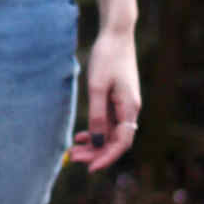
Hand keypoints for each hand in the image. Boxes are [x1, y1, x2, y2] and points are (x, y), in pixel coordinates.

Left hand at [67, 24, 139, 172]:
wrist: (116, 34)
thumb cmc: (107, 57)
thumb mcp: (97, 87)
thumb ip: (98, 115)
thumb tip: (97, 141)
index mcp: (129, 107)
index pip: (121, 143)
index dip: (106, 158)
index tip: (89, 168)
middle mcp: (130, 109)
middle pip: (115, 141)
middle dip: (96, 153)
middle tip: (73, 159)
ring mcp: (124, 105)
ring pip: (111, 133)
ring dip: (94, 144)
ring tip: (74, 149)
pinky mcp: (118, 99)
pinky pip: (108, 122)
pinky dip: (95, 131)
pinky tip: (81, 135)